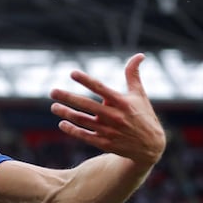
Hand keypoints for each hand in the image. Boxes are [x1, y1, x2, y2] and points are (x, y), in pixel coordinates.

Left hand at [49, 53, 165, 167]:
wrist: (150, 147)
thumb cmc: (143, 116)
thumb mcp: (140, 95)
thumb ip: (133, 75)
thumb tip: (140, 55)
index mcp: (122, 102)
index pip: (100, 88)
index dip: (86, 80)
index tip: (72, 73)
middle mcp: (114, 116)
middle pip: (86, 105)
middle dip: (67, 97)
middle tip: (52, 92)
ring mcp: (108, 131)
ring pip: (82, 120)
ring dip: (66, 113)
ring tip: (54, 107)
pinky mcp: (104, 143)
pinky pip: (84, 135)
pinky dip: (72, 130)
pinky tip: (62, 123)